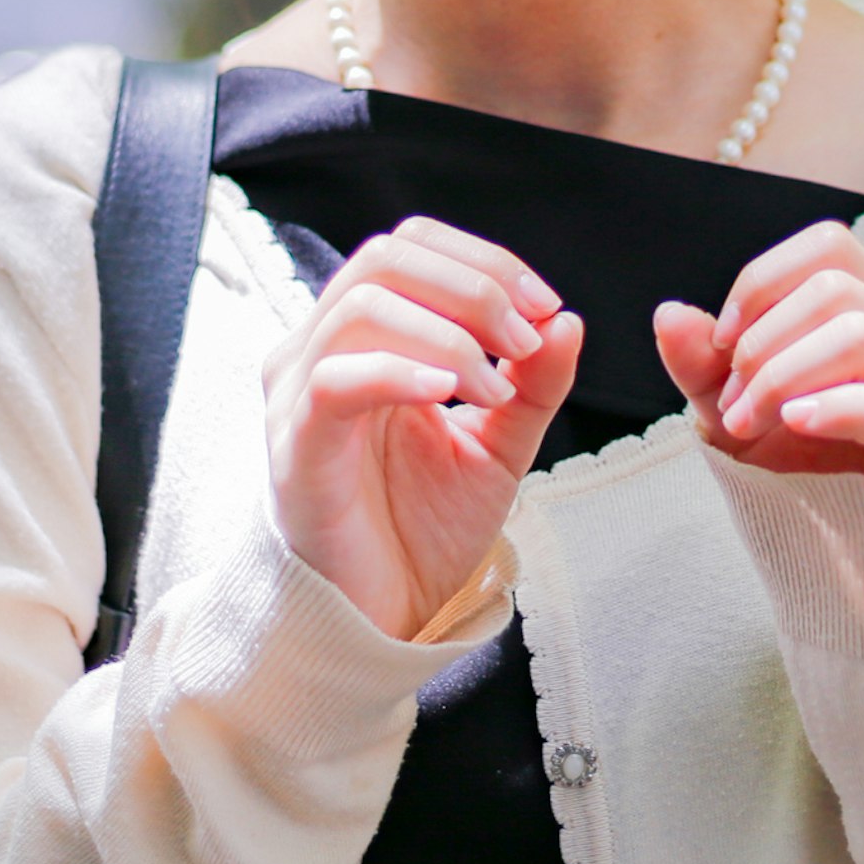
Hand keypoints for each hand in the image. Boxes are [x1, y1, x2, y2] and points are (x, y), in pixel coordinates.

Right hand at [261, 217, 582, 641]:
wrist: (382, 617)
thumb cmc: (423, 528)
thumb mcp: (499, 446)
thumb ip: (533, 385)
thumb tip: (567, 319)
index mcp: (366, 339)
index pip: (411, 247)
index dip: (484, 261)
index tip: (544, 308)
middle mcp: (321, 351)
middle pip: (385, 258)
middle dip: (473, 286)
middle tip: (524, 342)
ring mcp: (299, 395)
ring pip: (361, 306)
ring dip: (448, 331)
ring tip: (495, 385)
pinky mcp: (296, 447)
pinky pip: (334, 381)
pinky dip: (398, 371)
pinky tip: (448, 394)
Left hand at [654, 221, 863, 483]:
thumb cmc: (816, 483)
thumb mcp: (742, 418)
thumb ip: (705, 368)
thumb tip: (669, 314)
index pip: (830, 248)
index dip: (763, 280)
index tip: (722, 342)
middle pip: (836, 287)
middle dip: (761, 341)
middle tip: (732, 405)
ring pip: (862, 333)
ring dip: (782, 375)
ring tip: (751, 424)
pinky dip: (833, 407)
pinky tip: (796, 423)